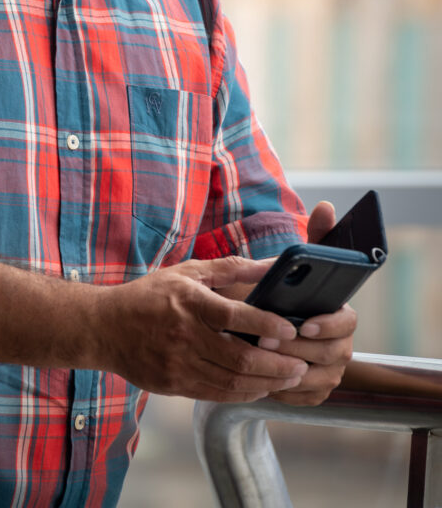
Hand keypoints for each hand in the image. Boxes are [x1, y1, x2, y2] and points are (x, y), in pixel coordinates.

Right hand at [96, 257, 309, 402]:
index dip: (266, 325)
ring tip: (289, 378)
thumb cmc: (150, 295)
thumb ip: (230, 268)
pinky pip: (216, 395)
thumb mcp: (187, 271)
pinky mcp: (173, 385)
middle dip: (277, 364)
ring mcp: (177, 364)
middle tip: (302, 364)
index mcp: (188, 301)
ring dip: (266, 383)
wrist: (105, 327)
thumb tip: (271, 264)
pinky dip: (243, 394)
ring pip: (231, 382)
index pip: (234, 316)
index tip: (291, 329)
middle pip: (239, 357)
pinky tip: (261, 387)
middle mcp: (183, 334)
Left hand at [267, 199, 356, 405]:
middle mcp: (341, 346)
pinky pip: (303, 397)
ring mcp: (329, 372)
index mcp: (340, 315)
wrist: (260, 328)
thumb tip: (327, 207)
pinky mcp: (313, 393)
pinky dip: (284, 391)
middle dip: (300, 347)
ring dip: (288, 370)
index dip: (328, 324)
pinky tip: (261, 379)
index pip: (347, 322)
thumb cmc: (280, 293)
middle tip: (266, 340)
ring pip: (317, 378)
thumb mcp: (293, 266)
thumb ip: (312, 240)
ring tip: (259, 359)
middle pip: (333, 353)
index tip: (304, 322)